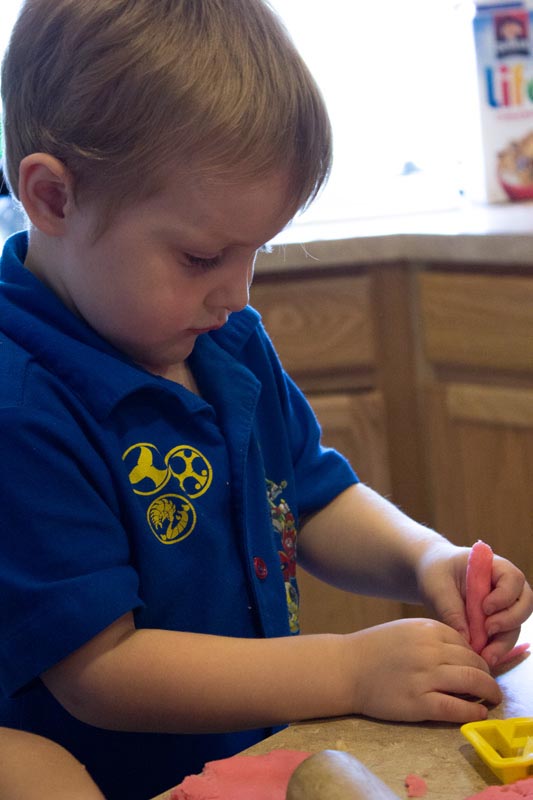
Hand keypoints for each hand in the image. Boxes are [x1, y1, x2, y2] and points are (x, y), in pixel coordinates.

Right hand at [347, 618, 500, 722]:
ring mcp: (425, 676)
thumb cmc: (373, 649)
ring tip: (491, 699)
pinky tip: (477, 712)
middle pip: (474, 662)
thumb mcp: (405, 630)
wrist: (345, 668)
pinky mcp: (419, 703)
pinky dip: (473, 711)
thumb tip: (463, 654)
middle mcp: (430, 649)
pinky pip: (457, 708)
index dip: (477, 657)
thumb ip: (432, 638)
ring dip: (488, 692)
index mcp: (427, 628)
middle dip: (487, 676)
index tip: (479, 668)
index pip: (466, 643)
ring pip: (472, 683)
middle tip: (489, 686)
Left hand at [416, 540, 532, 666]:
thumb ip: (451, 609)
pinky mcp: (495, 621)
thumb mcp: (437, 586)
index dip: (505, 595)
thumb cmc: (435, 571)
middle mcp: (505, 586)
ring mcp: (503, 605)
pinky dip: (495, 649)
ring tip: (485, 656)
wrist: (430, 575)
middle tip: (487, 631)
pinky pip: (502, 637)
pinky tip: (482, 658)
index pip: (513, 579)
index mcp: (494, 566)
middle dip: (509, 621)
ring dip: (503, 643)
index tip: (485, 607)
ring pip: (515, 626)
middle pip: (523, 605)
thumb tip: (467, 638)